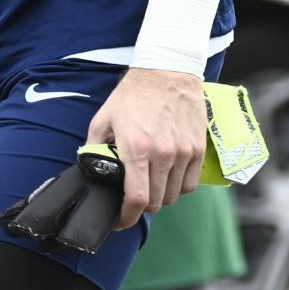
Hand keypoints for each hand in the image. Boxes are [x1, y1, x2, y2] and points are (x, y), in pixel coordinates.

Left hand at [85, 67, 206, 228]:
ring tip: (152, 185)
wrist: (168, 69)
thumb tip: (90, 167)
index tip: (121, 220)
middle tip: (134, 198)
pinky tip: (170, 177)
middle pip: (156, 202)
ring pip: (174, 195)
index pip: (136, 199)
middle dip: (142, 207)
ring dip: (161, 196)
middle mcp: (162, 154)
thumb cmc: (135, 92)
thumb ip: (95, 146)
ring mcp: (183, 152)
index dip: (127, 218)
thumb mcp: (105, 117)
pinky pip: (190, 183)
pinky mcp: (198, 148)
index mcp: (136, 149)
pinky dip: (179, 186)